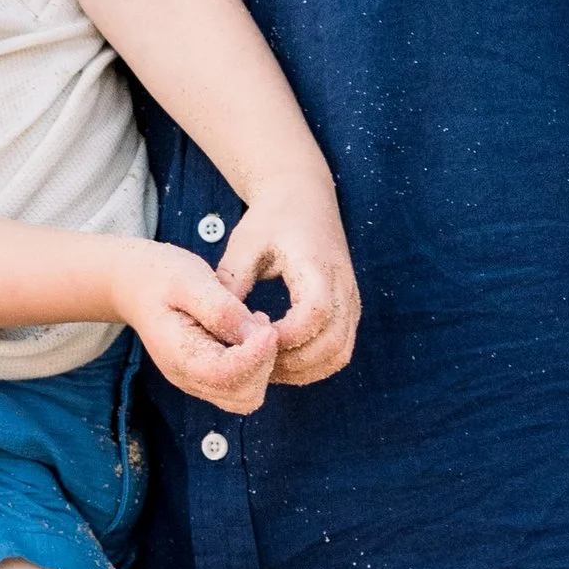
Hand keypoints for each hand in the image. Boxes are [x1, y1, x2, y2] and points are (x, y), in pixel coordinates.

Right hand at [113, 242, 277, 413]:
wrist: (134, 286)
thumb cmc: (161, 277)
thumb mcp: (190, 280)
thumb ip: (221, 309)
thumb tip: (255, 334)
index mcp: (179, 355)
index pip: (226, 375)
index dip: (256, 356)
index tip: (268, 327)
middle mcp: (187, 378)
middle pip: (243, 395)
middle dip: (263, 362)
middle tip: (261, 323)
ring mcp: (196, 382)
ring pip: (246, 397)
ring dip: (261, 366)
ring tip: (254, 326)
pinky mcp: (206, 378)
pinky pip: (241, 388)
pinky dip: (255, 367)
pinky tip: (248, 334)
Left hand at [218, 172, 359, 384]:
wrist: (304, 199)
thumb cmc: (271, 219)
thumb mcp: (244, 243)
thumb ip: (233, 281)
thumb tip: (218, 326)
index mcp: (317, 265)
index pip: (314, 315)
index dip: (284, 337)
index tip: (251, 339)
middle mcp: (343, 286)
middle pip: (332, 344)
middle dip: (291, 362)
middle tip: (253, 362)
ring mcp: (350, 301)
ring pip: (339, 354)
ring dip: (303, 369)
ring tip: (265, 365)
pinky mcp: (348, 310)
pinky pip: (339, 351)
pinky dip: (312, 364)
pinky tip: (280, 358)